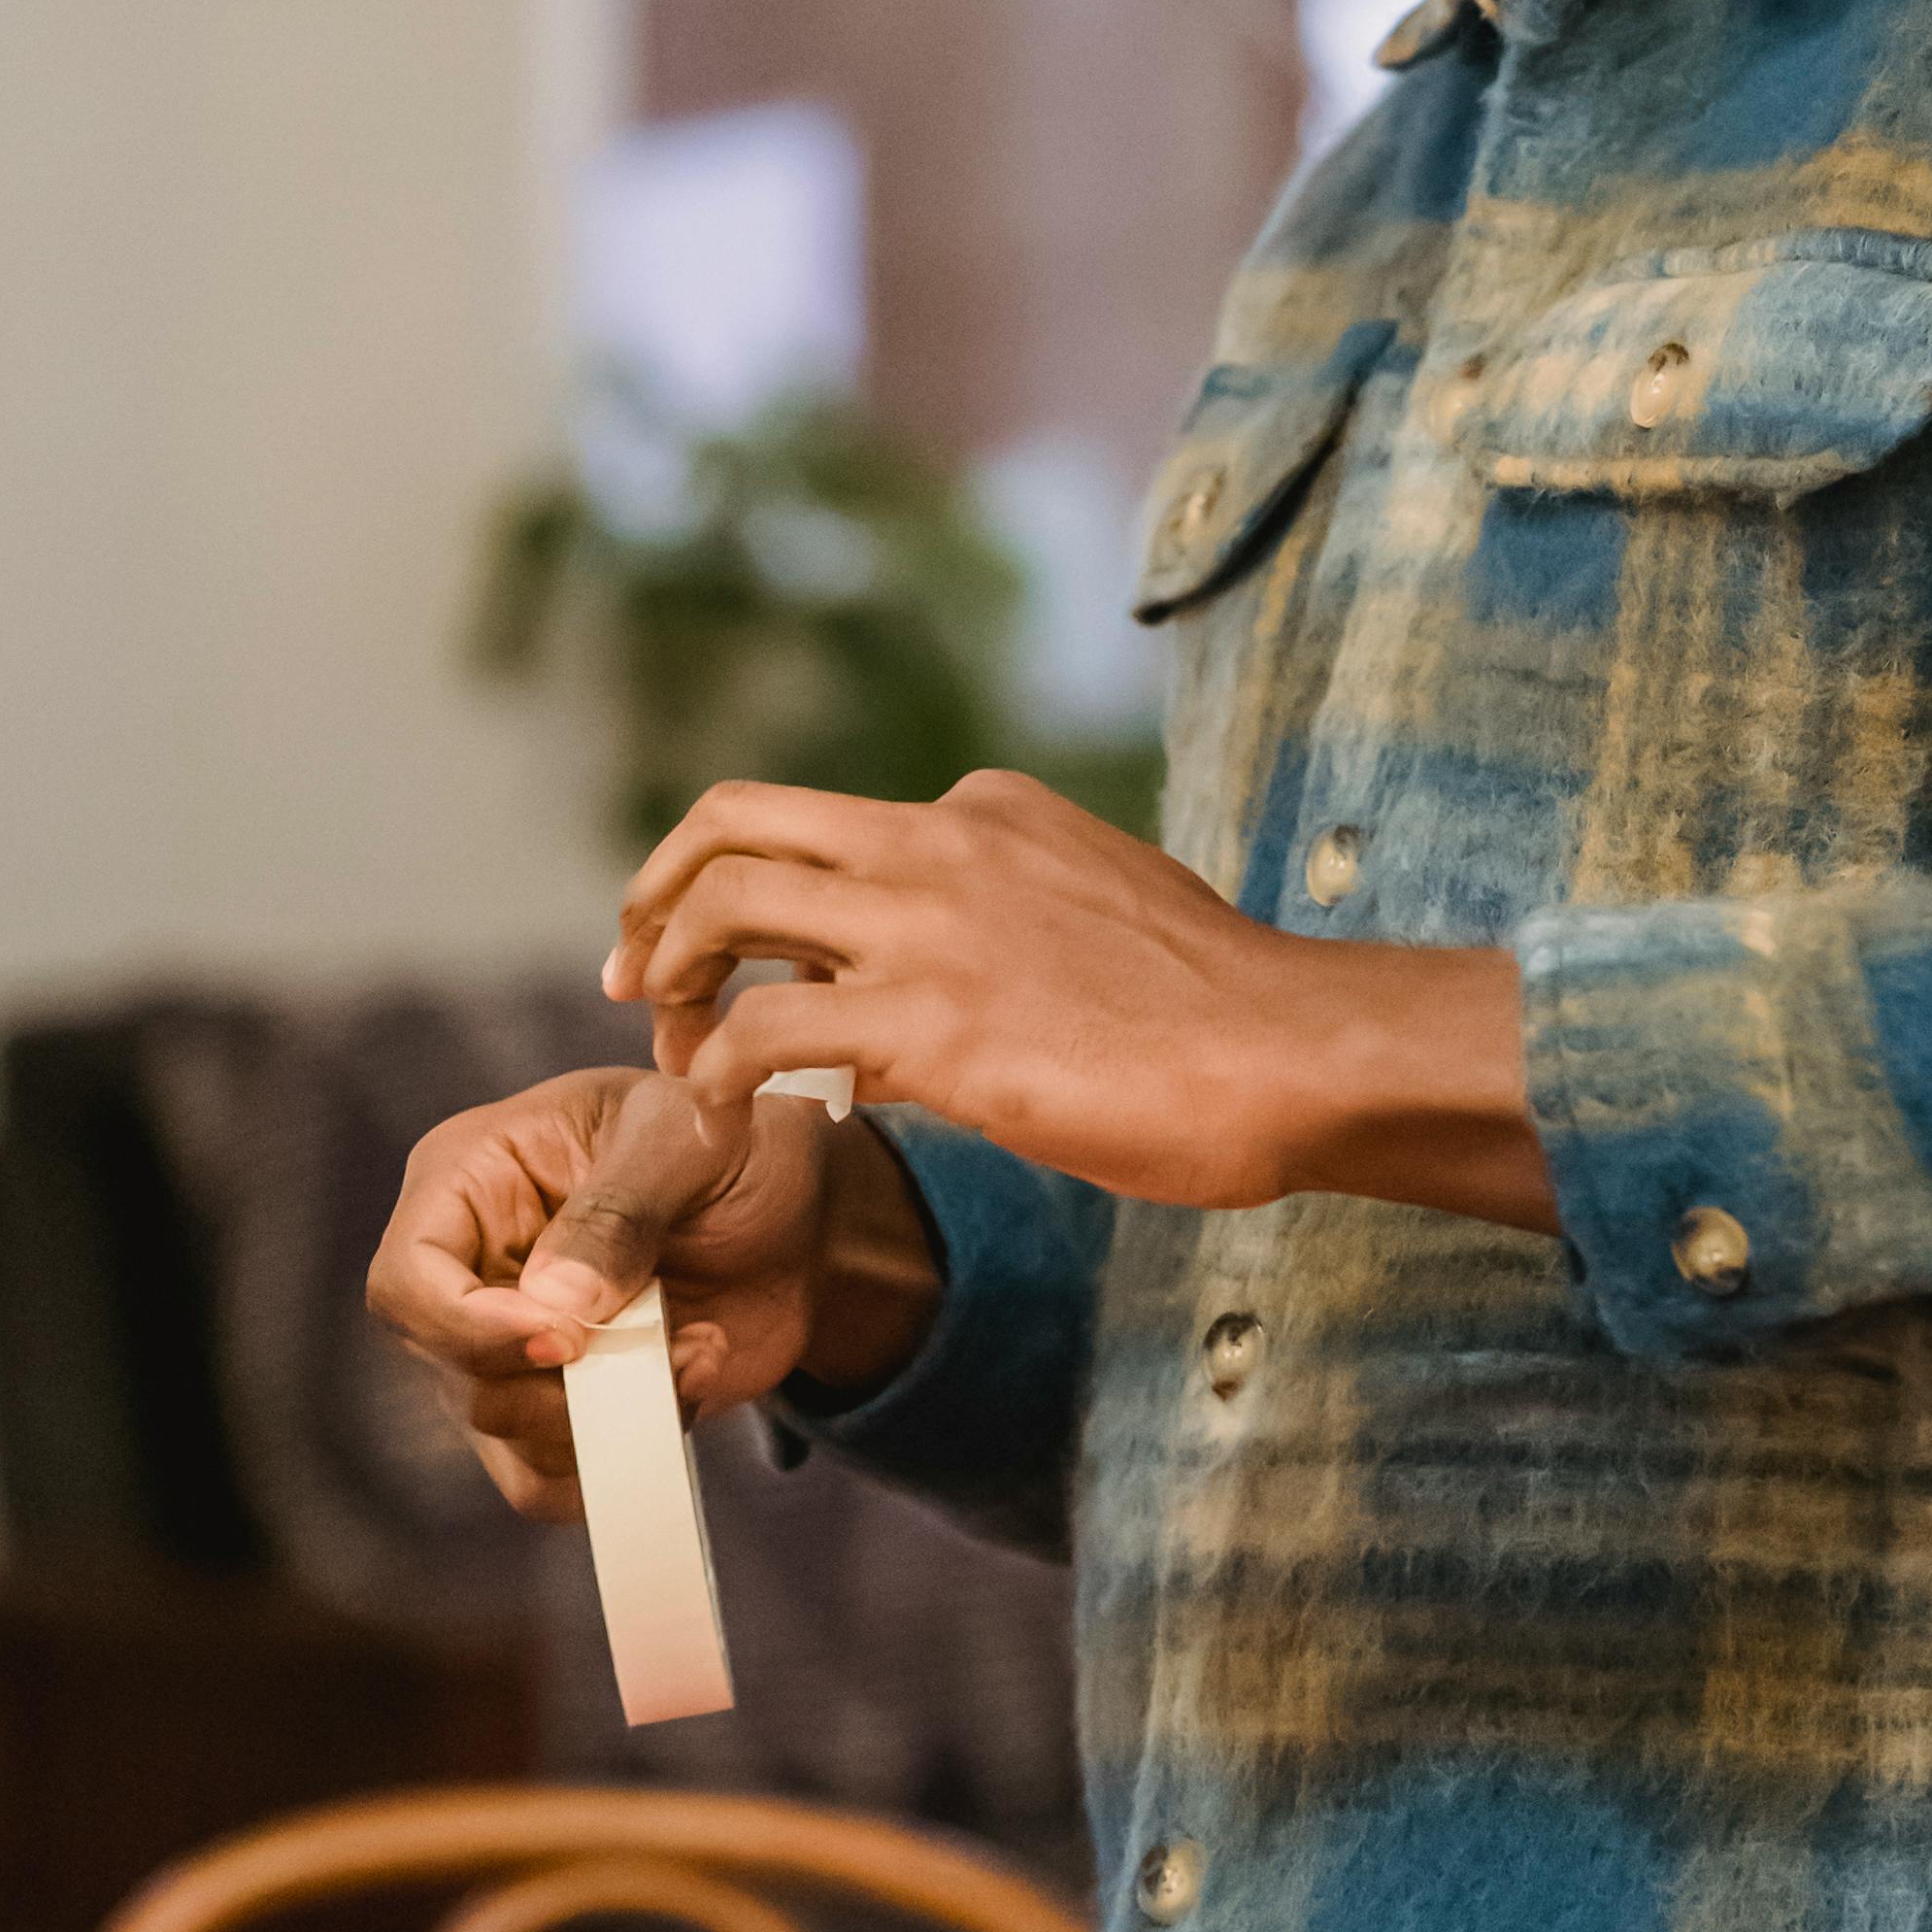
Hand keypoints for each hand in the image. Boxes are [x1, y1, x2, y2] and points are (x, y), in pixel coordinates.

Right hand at [365, 1061, 944, 1512]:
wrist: (791, 1209)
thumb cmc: (723, 1144)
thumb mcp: (687, 1138)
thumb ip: (619, 1209)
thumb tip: (553, 1304)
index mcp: (469, 1180)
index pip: (406, 1281)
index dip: (470, 1327)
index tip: (569, 1337)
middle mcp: (468, 1271)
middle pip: (453, 1372)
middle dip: (565, 1379)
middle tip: (670, 1336)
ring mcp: (509, 1347)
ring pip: (504, 1435)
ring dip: (614, 1412)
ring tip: (700, 1347)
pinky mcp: (558, 1405)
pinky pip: (548, 1479)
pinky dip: (621, 1458)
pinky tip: (687, 1388)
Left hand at [609, 769, 1556, 1228]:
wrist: (1292, 1052)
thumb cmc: (1223, 1013)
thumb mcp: (1109, 909)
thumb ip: (1018, 919)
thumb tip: (955, 990)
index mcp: (988, 810)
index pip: (829, 821)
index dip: (761, 888)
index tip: (741, 958)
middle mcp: (942, 841)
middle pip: (735, 821)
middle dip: (658, 892)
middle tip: (639, 973)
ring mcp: (930, 927)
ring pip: (725, 903)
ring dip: (670, 975)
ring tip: (672, 1053)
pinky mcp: (930, 1027)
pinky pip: (762, 1032)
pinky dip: (718, 1075)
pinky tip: (727, 1120)